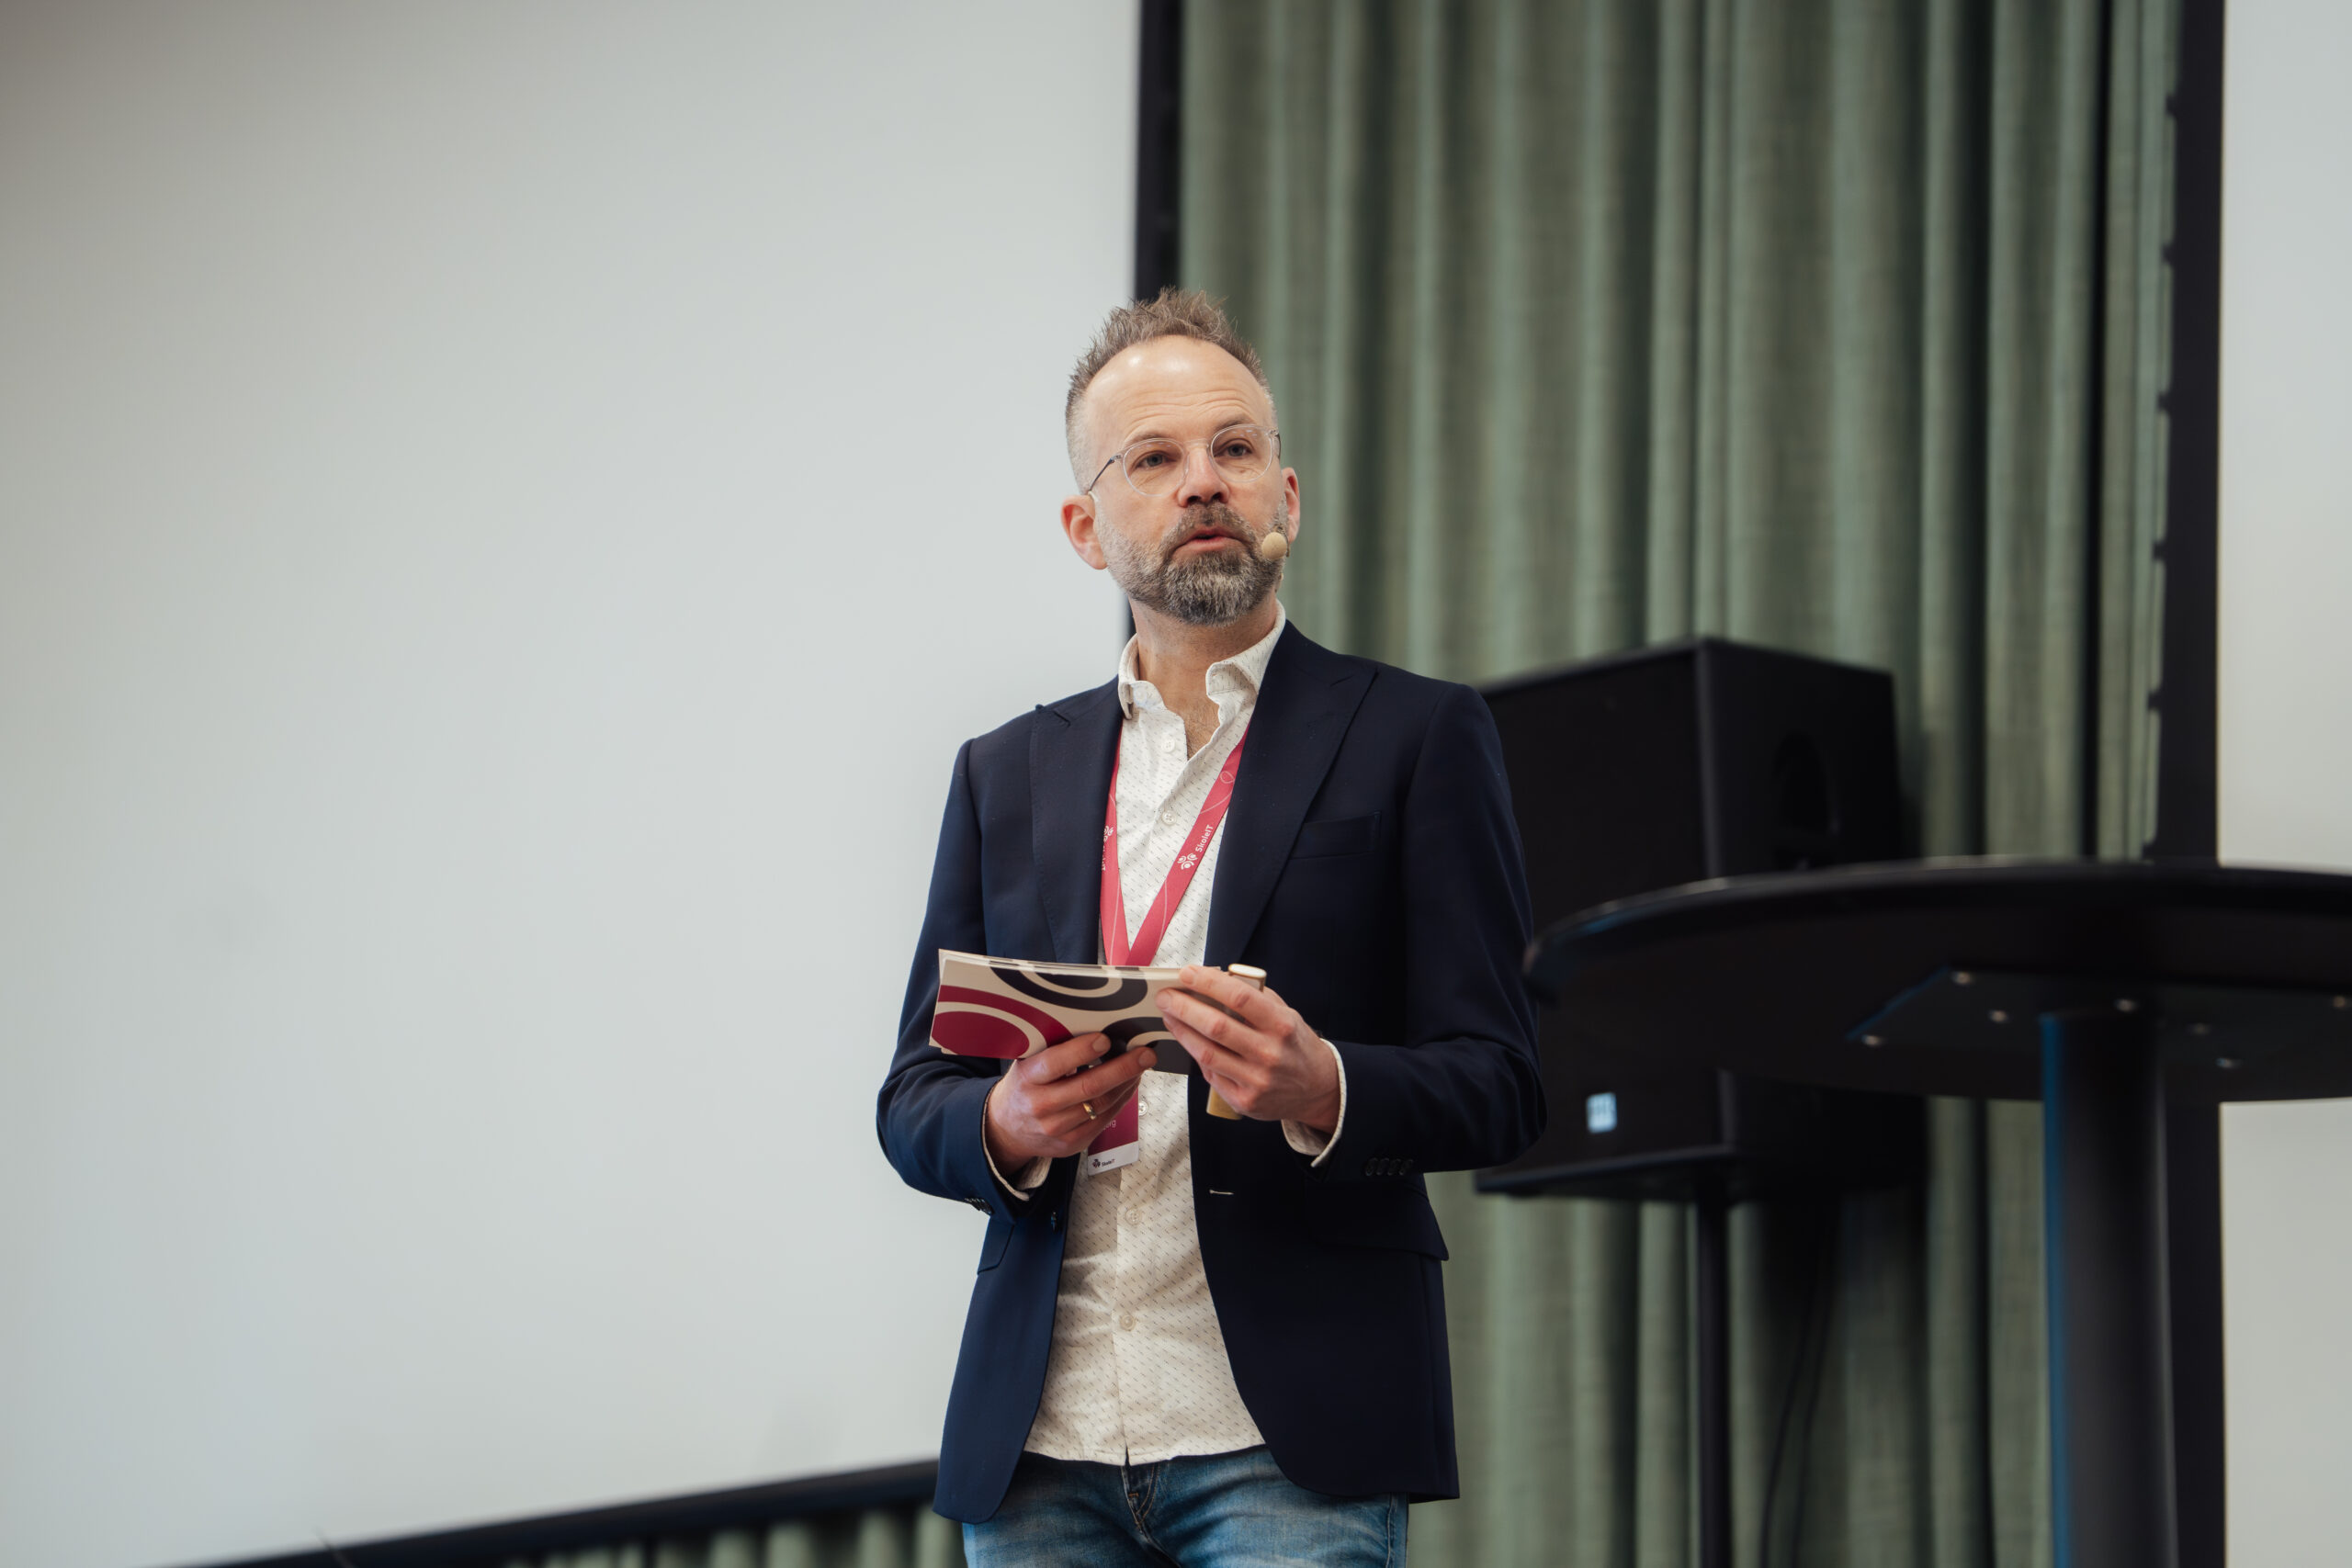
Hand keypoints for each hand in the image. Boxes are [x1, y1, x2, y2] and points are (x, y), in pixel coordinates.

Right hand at [984, 1033, 1156, 1167]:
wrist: (1007, 1129)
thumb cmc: (1024, 1086)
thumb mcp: (1026, 1063)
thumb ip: (1052, 1049)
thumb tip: (1094, 1025)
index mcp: (1027, 1079)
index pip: (1056, 1063)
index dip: (1082, 1050)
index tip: (1105, 1038)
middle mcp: (1041, 1106)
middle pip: (1089, 1087)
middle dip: (1122, 1068)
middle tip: (1145, 1053)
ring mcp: (1057, 1129)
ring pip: (1102, 1104)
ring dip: (1127, 1083)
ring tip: (1141, 1066)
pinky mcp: (1072, 1143)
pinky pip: (1104, 1119)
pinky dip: (1121, 1100)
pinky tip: (1129, 1085)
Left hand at [1159, 966, 1340, 1132]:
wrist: (1318, 1089)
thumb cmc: (1296, 1046)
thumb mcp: (1287, 1015)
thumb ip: (1256, 999)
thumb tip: (1216, 979)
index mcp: (1282, 1025)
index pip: (1239, 997)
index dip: (1208, 982)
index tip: (1187, 973)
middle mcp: (1270, 1053)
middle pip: (1216, 1026)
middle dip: (1184, 1007)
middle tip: (1166, 996)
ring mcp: (1256, 1080)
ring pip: (1206, 1053)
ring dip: (1181, 1031)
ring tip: (1169, 1016)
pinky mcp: (1244, 1100)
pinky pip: (1211, 1074)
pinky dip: (1196, 1054)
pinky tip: (1188, 1041)